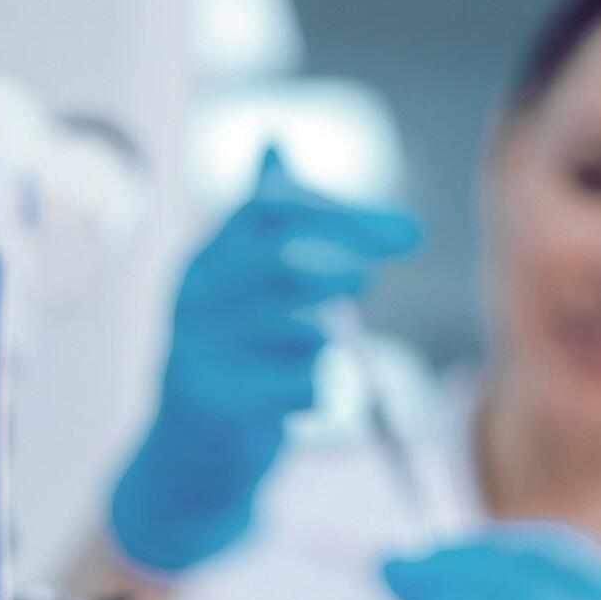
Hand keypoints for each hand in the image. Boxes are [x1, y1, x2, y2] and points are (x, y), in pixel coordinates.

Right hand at [110, 147, 419, 571]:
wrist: (189, 458)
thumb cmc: (233, 360)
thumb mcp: (241, 286)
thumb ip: (264, 222)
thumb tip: (273, 142)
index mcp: (207, 258)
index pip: (273, 208)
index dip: (347, 215)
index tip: (411, 234)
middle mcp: (196, 296)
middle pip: (286, 261)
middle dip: (342, 266)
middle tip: (366, 282)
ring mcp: (200, 350)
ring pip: (300, 330)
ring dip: (323, 338)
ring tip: (310, 347)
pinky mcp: (217, 402)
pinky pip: (304, 385)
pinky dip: (320, 390)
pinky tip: (301, 400)